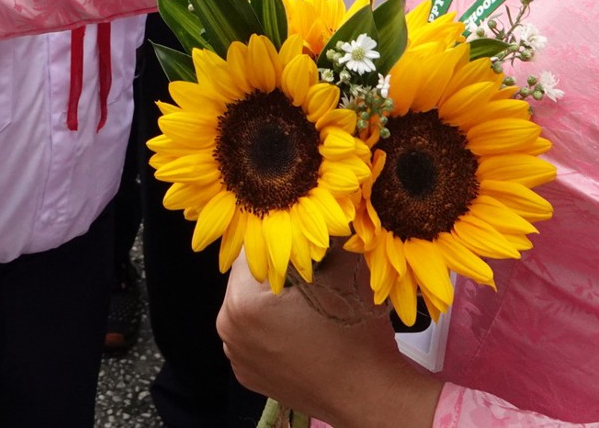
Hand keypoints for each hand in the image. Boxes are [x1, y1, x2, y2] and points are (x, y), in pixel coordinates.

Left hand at [217, 253, 441, 427]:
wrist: (371, 394)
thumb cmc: (357, 331)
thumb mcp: (344, 267)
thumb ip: (324, 233)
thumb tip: (318, 204)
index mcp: (242, 301)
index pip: (253, 249)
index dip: (281, 239)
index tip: (302, 241)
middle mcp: (227, 329)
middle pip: (248, 278)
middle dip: (275, 271)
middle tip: (310, 275)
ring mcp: (235, 356)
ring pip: (250, 306)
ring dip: (272, 300)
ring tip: (307, 305)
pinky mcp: (247, 376)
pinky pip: (253, 335)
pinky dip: (271, 329)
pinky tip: (301, 331)